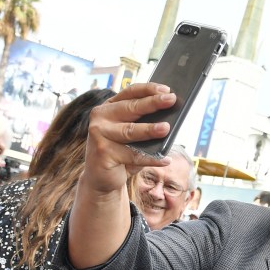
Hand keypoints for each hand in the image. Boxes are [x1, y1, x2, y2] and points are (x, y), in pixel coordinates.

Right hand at [82, 83, 176, 197]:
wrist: (102, 179)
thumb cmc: (122, 153)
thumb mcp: (133, 136)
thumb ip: (144, 125)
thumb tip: (170, 121)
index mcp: (109, 107)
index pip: (130, 92)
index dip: (149, 89)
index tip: (167, 90)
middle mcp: (101, 117)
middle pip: (130, 108)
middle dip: (152, 103)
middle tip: (171, 99)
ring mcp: (99, 134)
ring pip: (130, 131)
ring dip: (149, 129)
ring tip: (166, 128)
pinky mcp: (102, 153)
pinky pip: (132, 155)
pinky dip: (150, 159)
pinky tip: (165, 159)